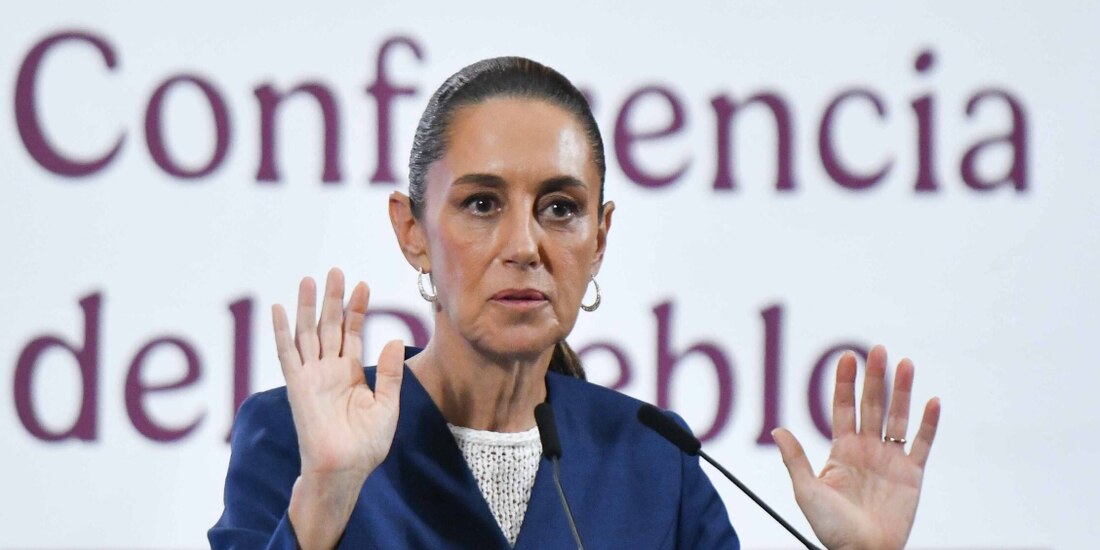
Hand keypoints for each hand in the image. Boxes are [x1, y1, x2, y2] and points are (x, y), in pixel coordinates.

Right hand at [271, 267, 403, 549]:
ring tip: (310, 280)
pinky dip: (281, 332)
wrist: (345, 468)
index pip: (352, 332)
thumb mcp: (387, 405)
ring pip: (308, 333)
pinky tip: (278, 309)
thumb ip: (389, 373)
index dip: (357, 308)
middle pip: (330, 326)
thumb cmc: (366, 445)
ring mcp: (312, 376)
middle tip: (336, 270)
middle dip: (334, 298)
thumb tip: (393, 340)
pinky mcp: (298, 386)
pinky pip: (287, 354)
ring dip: (309, 307)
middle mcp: (329, 370)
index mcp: (350, 373)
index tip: (363, 284)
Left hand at [773, 345, 940, 549]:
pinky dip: (929, 423)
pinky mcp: (912, 475)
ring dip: (902, 391)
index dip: (845, 383)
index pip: (843, 408)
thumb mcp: (807, 491)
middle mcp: (867, 450)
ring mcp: (890, 460)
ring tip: (904, 363)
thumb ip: (796, 459)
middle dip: (875, 378)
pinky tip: (932, 401)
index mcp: (842, 450)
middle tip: (878, 350)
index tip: (847, 357)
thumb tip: (777, 430)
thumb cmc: (831, 527)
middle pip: (872, 405)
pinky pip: (922, 444)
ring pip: (898, 418)